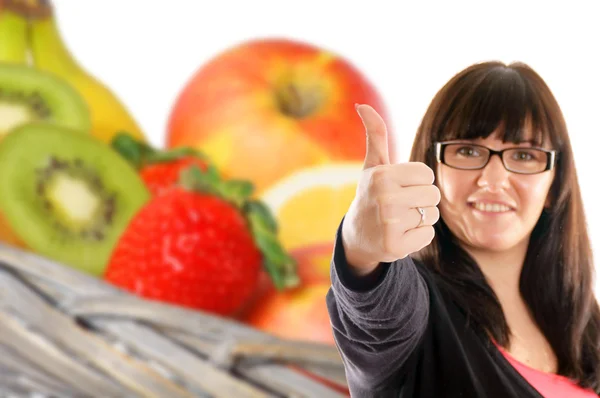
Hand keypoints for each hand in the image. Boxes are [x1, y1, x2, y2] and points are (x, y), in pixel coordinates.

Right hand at [341, 104, 440, 275]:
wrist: (357, 236)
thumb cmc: (371, 194)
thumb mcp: (373, 165)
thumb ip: (375, 134)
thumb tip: (361, 104)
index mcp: (382, 175)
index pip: (427, 174)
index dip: (417, 181)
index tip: (399, 187)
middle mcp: (384, 198)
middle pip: (434, 195)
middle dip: (422, 200)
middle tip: (401, 205)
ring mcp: (389, 224)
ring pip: (432, 215)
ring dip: (421, 218)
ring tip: (400, 219)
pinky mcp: (396, 246)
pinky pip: (427, 235)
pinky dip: (417, 237)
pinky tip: (399, 235)